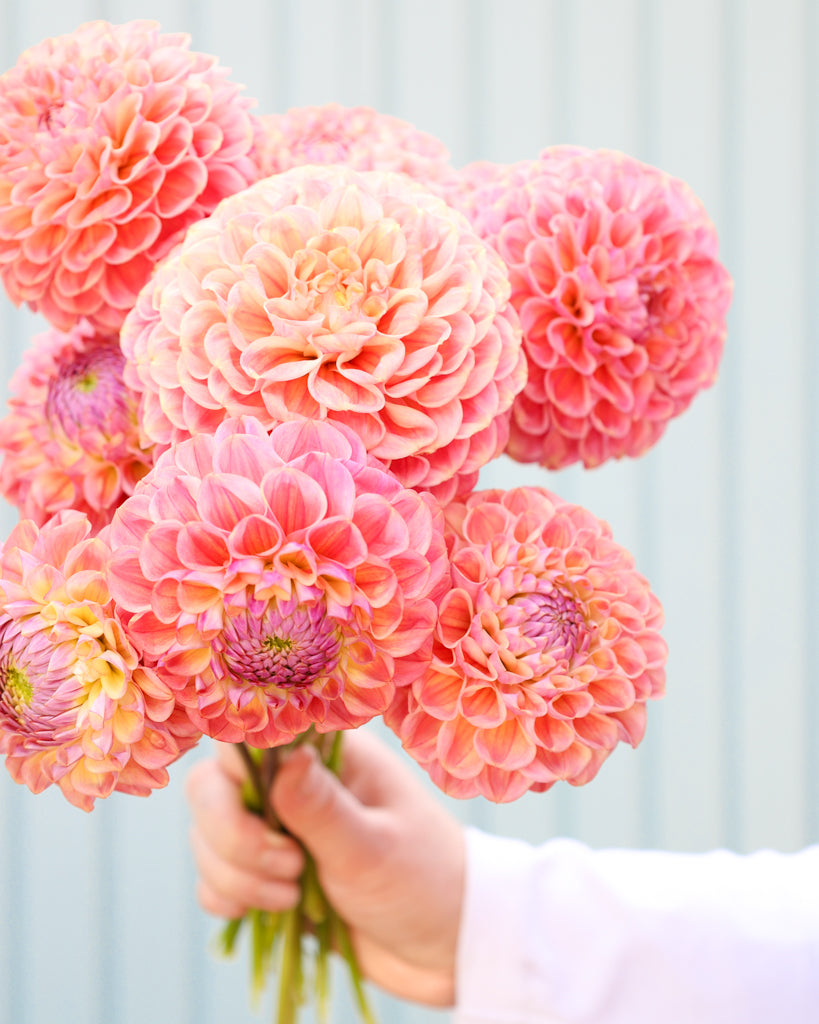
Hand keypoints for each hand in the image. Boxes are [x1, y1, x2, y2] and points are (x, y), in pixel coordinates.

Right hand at [186, 729, 464, 1006]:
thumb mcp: (374, 848)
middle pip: (213, 787)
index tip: (273, 822)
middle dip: (234, 838)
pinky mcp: (266, 873)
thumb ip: (323, 808)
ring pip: (208, 835)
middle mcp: (295, 783)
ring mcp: (278, 828)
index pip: (250, 738)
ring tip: (292, 897)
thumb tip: (283, 754)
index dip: (238, 777)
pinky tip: (267, 911)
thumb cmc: (423, 882)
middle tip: (290, 870)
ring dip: (234, 874)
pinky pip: (214, 875)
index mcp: (329, 756)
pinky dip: (226, 896)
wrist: (443, 945)